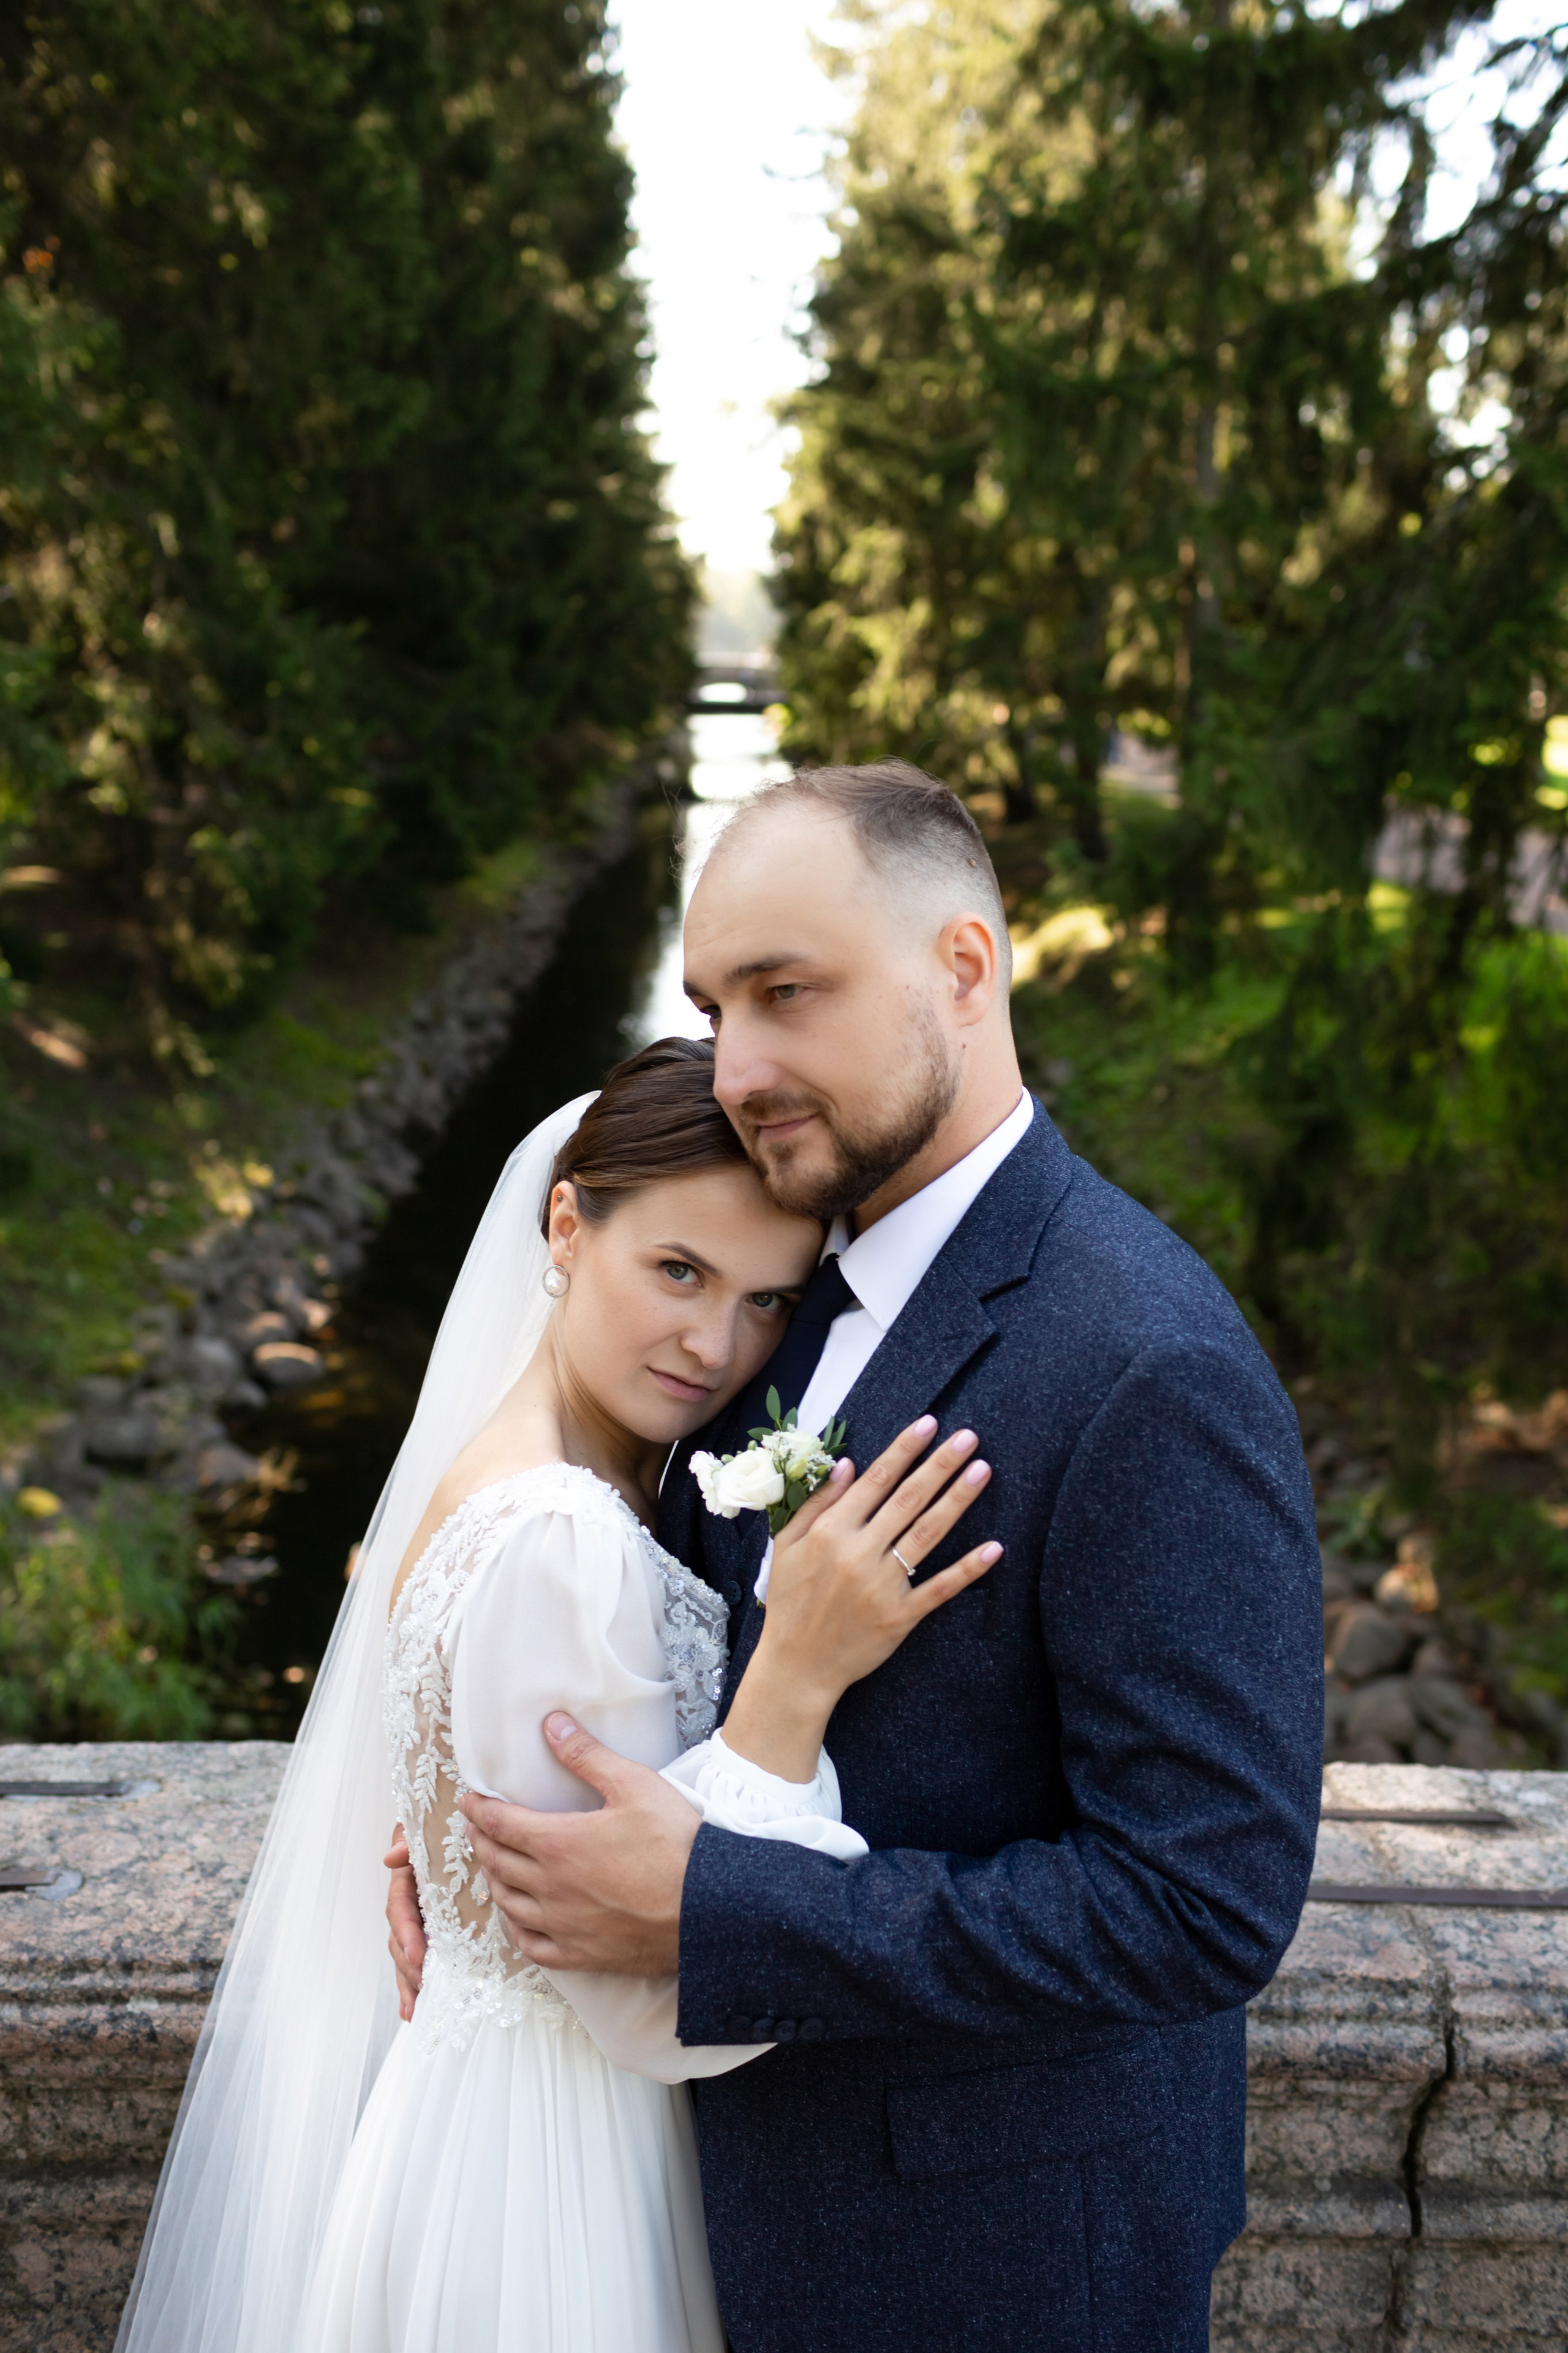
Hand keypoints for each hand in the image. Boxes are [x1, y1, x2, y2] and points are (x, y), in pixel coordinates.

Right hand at [384, 1827, 425, 2022]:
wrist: (457, 1827)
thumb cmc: (439, 1826)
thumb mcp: (422, 1828)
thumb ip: (408, 1839)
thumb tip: (392, 1857)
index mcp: (406, 1880)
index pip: (399, 1908)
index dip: (406, 1932)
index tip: (417, 1955)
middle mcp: (409, 1904)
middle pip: (399, 1939)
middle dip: (407, 1966)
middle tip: (422, 1985)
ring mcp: (419, 1921)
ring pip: (406, 1955)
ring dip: (408, 1983)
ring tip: (415, 2008)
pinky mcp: (433, 1932)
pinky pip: (420, 1960)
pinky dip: (414, 1985)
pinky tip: (414, 2009)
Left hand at [460, 1715, 701, 1975]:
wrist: (709, 1910)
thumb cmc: (676, 1845)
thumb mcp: (634, 1785)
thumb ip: (587, 1756)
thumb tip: (552, 1726)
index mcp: (558, 1844)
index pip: (501, 1823)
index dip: (479, 1810)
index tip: (469, 1800)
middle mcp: (550, 1888)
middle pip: (497, 1862)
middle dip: (481, 1841)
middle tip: (476, 1828)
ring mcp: (563, 1926)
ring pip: (509, 1904)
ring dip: (494, 1881)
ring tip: (492, 1866)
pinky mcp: (581, 1955)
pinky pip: (532, 1946)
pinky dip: (516, 1929)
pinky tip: (518, 1920)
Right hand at [722, 1415, 1000, 1780]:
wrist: (795, 1666)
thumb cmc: (789, 1601)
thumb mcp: (786, 1546)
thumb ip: (817, 1504)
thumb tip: (848, 1465)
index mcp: (831, 1531)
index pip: (876, 1480)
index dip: (904, 1449)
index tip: (929, 1423)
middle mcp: (859, 1553)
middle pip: (908, 1499)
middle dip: (940, 1464)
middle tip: (969, 1436)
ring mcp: (882, 1585)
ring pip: (927, 1534)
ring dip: (957, 1500)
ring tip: (982, 1471)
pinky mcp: (900, 1616)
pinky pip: (939, 1588)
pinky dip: (968, 1568)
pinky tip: (994, 1547)